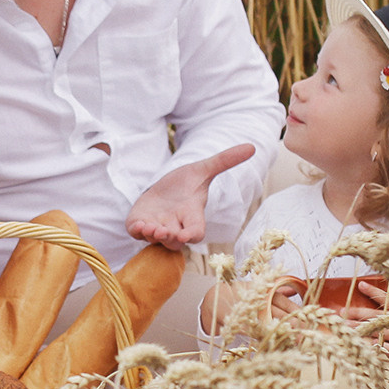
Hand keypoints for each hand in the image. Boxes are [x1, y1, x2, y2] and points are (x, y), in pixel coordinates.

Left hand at [127, 143, 258, 248]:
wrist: (162, 189)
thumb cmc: (185, 183)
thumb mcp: (203, 169)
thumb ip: (224, 161)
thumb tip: (251, 146)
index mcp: (192, 216)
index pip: (196, 232)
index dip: (192, 235)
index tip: (186, 235)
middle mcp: (175, 226)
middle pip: (175, 242)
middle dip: (169, 237)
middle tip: (163, 230)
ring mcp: (157, 226)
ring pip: (155, 240)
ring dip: (152, 235)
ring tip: (149, 227)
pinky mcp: (140, 223)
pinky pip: (137, 234)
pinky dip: (137, 231)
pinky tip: (137, 224)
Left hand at [342, 286, 388, 371]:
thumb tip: (379, 298)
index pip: (388, 299)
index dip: (373, 291)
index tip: (360, 285)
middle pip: (375, 315)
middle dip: (356, 313)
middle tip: (341, 312)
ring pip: (373, 331)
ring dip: (356, 329)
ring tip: (342, 327)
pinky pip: (379, 347)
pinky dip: (367, 345)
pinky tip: (356, 344)